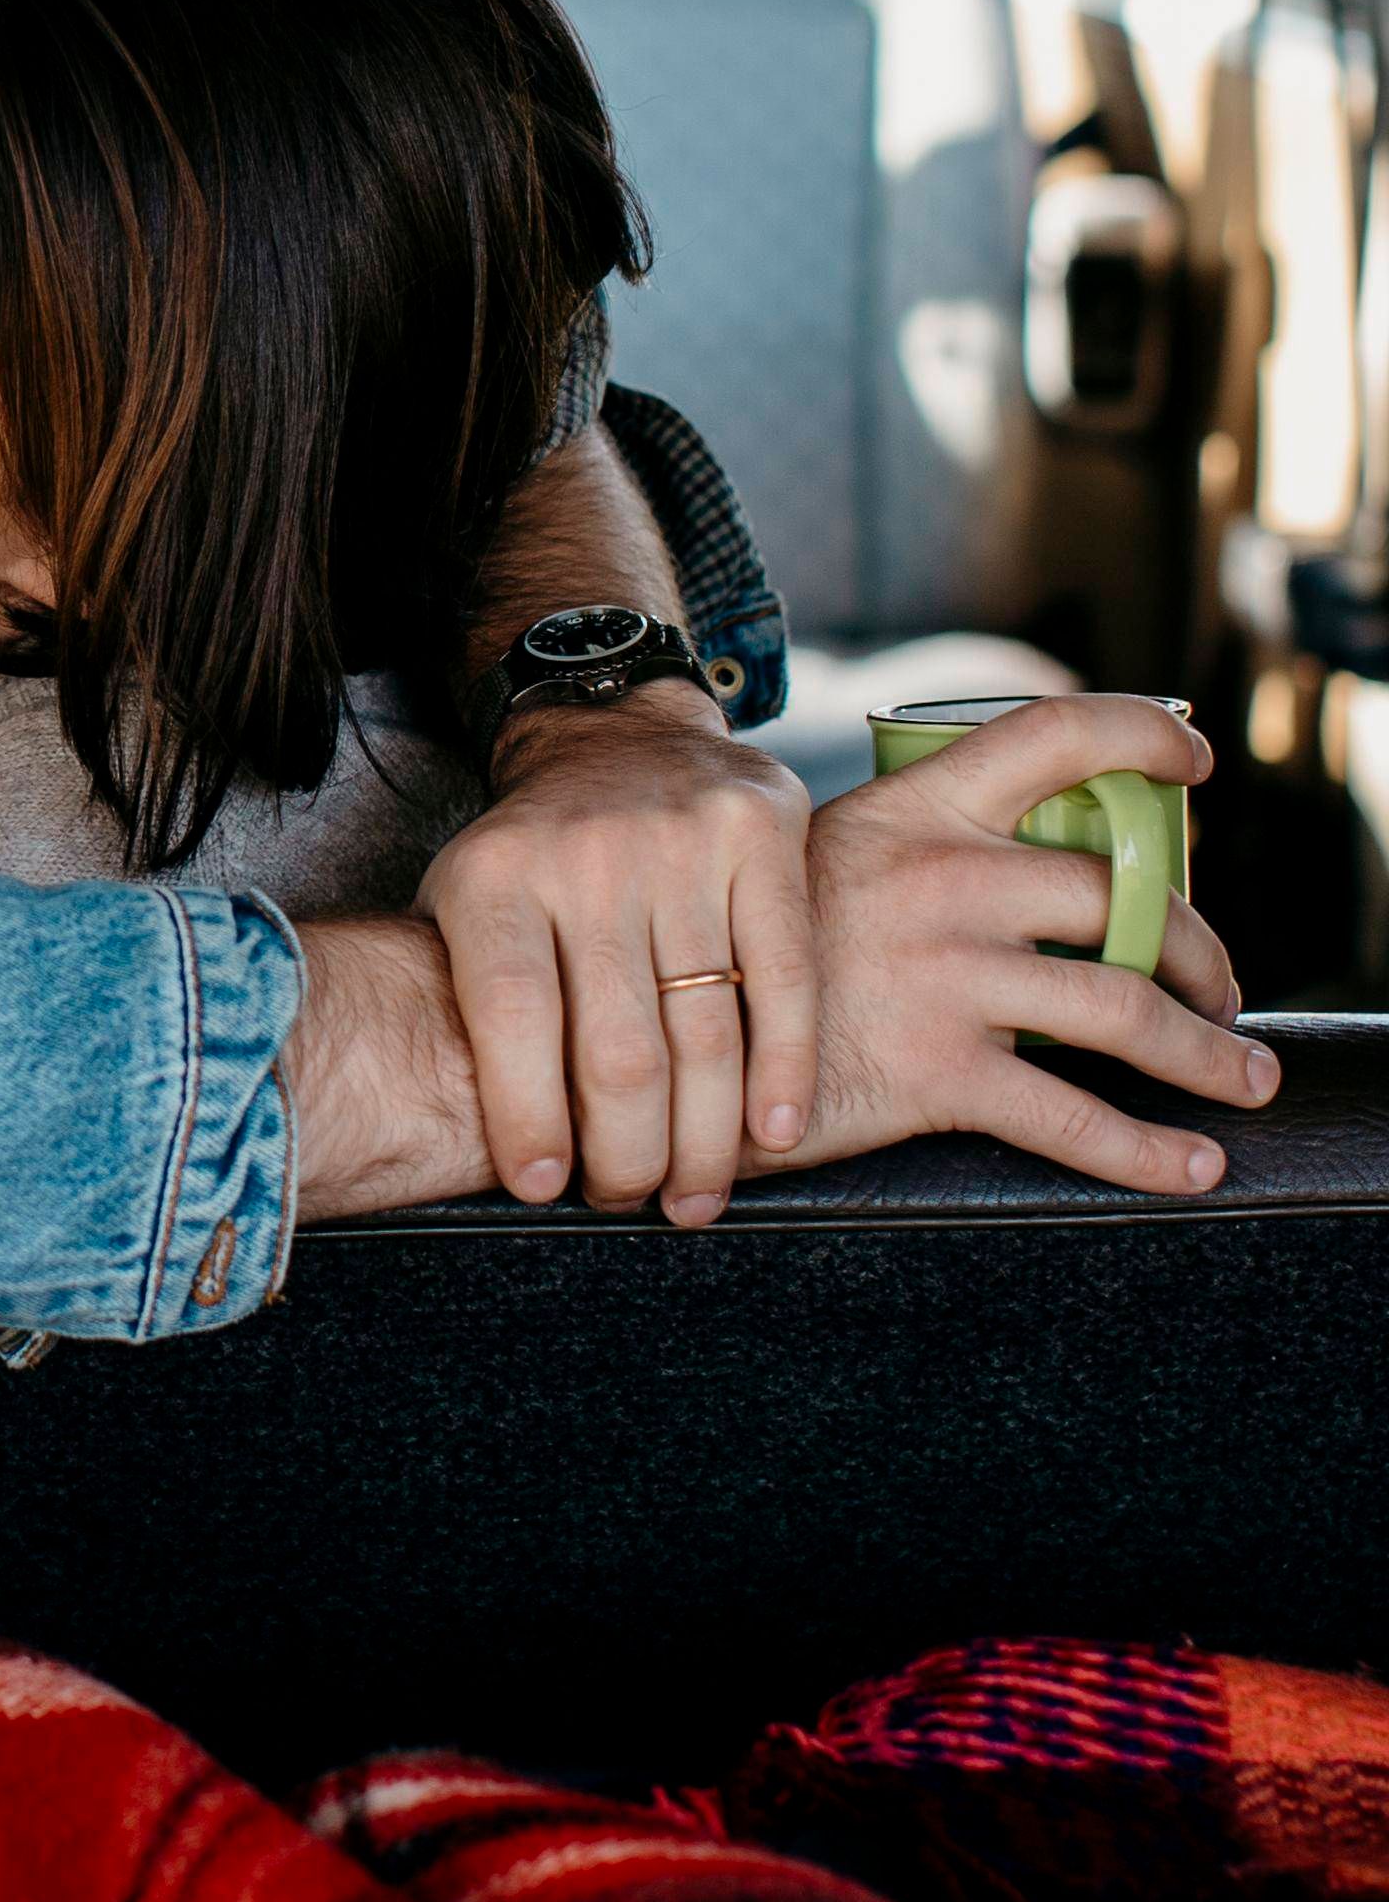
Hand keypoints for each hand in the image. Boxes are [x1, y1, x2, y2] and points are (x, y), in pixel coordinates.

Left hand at [416, 682, 814, 1227]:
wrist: (617, 736)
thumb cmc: (535, 856)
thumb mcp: (463, 900)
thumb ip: (468, 1002)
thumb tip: (495, 1149)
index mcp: (494, 876)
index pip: (512, 1016)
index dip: (528, 1116)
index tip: (543, 1189)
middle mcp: (585, 856)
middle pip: (617, 1047)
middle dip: (627, 1154)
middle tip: (631, 1200)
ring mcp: (679, 841)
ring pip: (705, 1031)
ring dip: (705, 1140)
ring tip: (695, 1196)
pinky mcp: (762, 835)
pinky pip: (785, 978)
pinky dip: (785, 1070)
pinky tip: (773, 1134)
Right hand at [779, 692, 1270, 1192]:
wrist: (661, 1029)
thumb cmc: (741, 947)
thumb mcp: (818, 857)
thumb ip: (914, 853)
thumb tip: (1020, 875)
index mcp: (915, 810)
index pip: (1052, 736)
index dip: (1140, 736)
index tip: (1190, 764)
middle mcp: (942, 879)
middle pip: (1125, 896)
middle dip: (1203, 954)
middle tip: (1218, 993)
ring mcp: (943, 973)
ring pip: (1128, 1009)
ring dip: (1208, 1055)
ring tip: (1239, 1078)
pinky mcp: (935, 1069)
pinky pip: (1075, 1118)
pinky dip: (1151, 1151)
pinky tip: (1189, 1165)